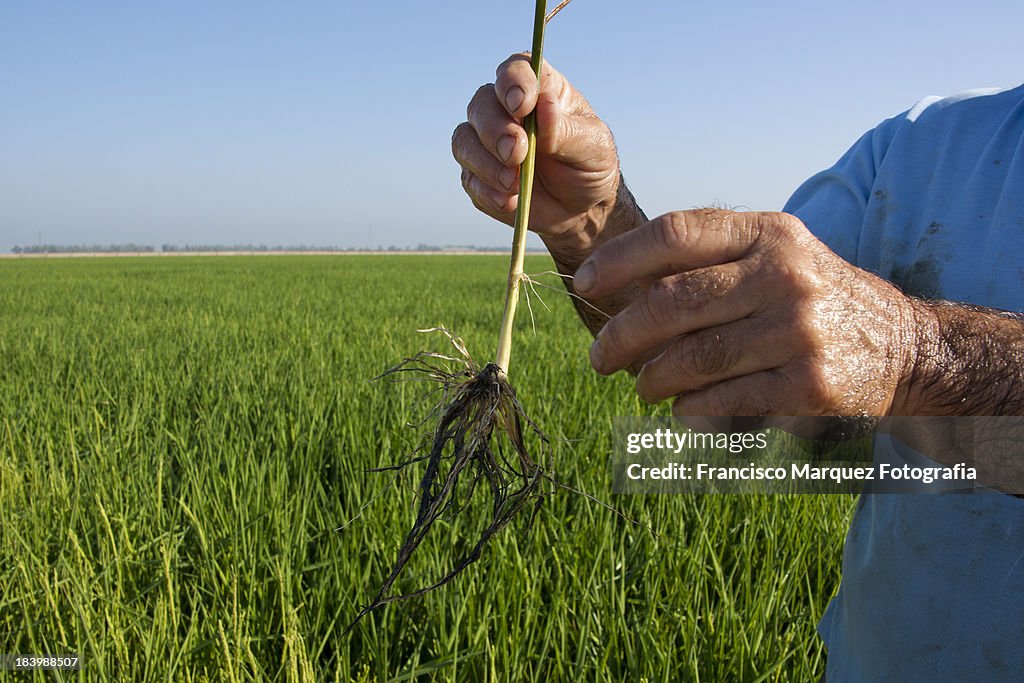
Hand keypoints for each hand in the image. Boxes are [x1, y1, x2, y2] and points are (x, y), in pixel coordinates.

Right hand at [452, 54, 619, 240]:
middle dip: (494, 129)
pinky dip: (487, 191)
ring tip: (513, 184)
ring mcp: (487, 143)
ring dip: (485, 163)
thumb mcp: (593, 146)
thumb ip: (566, 129)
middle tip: (516, 153)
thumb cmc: (590, 166)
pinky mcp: (478, 175)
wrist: (582, 208)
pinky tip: (510, 201)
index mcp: (539, 90)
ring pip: (464, 140)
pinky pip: (469, 178)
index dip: (512, 83)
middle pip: (481, 103)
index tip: (521, 106)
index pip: (515, 70)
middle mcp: (506, 110)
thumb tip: (544, 105)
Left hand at [573, 209, 922, 415]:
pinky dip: (692, 407)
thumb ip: (708, 260)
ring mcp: (799, 329)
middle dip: (621, 334)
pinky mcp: (810, 384)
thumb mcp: (773, 254)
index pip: (677, 232)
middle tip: (598, 357)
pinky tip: (683, 408)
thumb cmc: (812, 297)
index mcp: (768, 233)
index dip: (621, 258)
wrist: (903, 346)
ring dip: (653, 379)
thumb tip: (618, 288)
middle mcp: (785, 273)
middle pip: (673, 301)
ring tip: (642, 386)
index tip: (585, 282)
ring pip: (694, 358)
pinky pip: (725, 399)